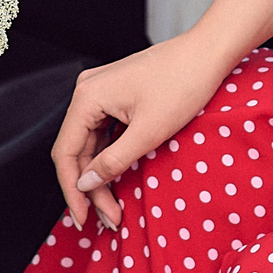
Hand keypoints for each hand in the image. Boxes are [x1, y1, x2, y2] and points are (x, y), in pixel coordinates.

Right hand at [52, 32, 239, 230]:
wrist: (207, 54)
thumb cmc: (182, 85)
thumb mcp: (148, 133)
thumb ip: (113, 162)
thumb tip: (85, 184)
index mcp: (87, 97)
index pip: (65, 153)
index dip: (72, 191)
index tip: (84, 219)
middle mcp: (87, 91)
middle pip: (77, 151)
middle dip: (90, 189)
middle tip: (108, 219)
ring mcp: (100, 92)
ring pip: (90, 145)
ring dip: (100, 176)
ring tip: (114, 208)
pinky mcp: (115, 96)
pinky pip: (103, 133)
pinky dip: (110, 158)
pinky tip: (118, 180)